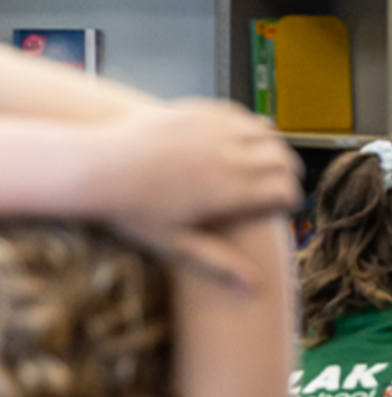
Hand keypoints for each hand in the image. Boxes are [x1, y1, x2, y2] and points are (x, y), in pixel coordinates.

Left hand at [85, 101, 302, 283]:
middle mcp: (227, 156)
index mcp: (227, 191)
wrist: (95, 167)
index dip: (290, 198)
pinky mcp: (201, 110)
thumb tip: (255, 286)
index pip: (283, 189)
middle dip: (289, 171)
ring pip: (267, 132)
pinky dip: (251, 126)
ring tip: (269, 159)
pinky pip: (241, 114)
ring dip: (274, 146)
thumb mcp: (175, 244)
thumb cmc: (132, 210)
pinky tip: (244, 137)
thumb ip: (219, 262)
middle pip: (281, 158)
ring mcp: (215, 129)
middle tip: (285, 181)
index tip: (286, 204)